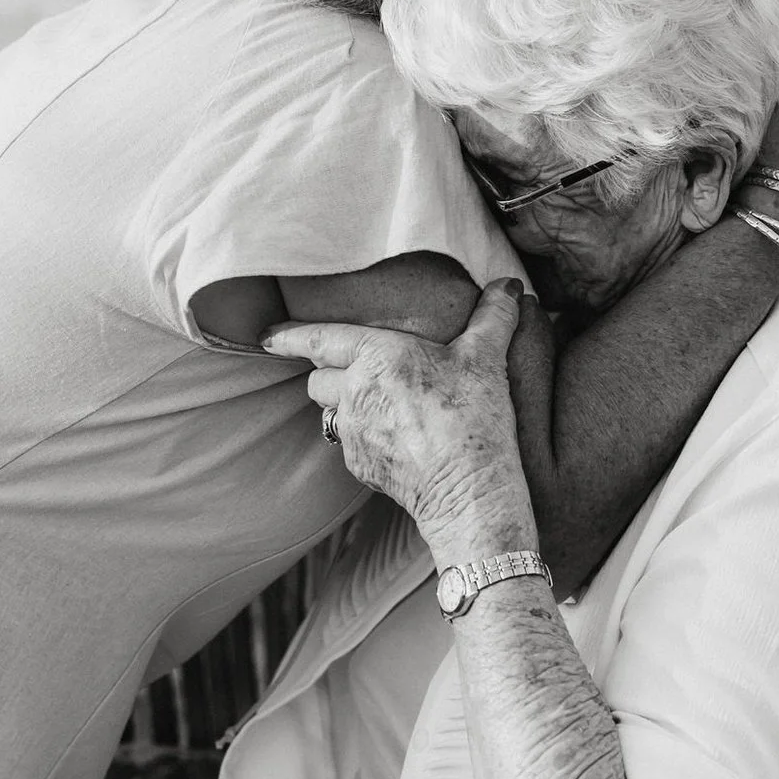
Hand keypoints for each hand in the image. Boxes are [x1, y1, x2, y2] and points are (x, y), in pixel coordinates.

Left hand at [263, 279, 538, 558]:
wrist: (468, 491)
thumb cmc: (475, 419)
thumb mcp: (487, 360)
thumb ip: (494, 317)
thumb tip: (510, 287)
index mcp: (378, 355)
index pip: (318, 339)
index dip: (289, 335)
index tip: (267, 334)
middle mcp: (354, 392)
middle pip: (317, 378)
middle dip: (328, 372)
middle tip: (355, 371)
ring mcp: (352, 433)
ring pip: (329, 412)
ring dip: (343, 405)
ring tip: (378, 406)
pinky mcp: (358, 465)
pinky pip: (348, 444)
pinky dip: (363, 437)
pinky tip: (396, 440)